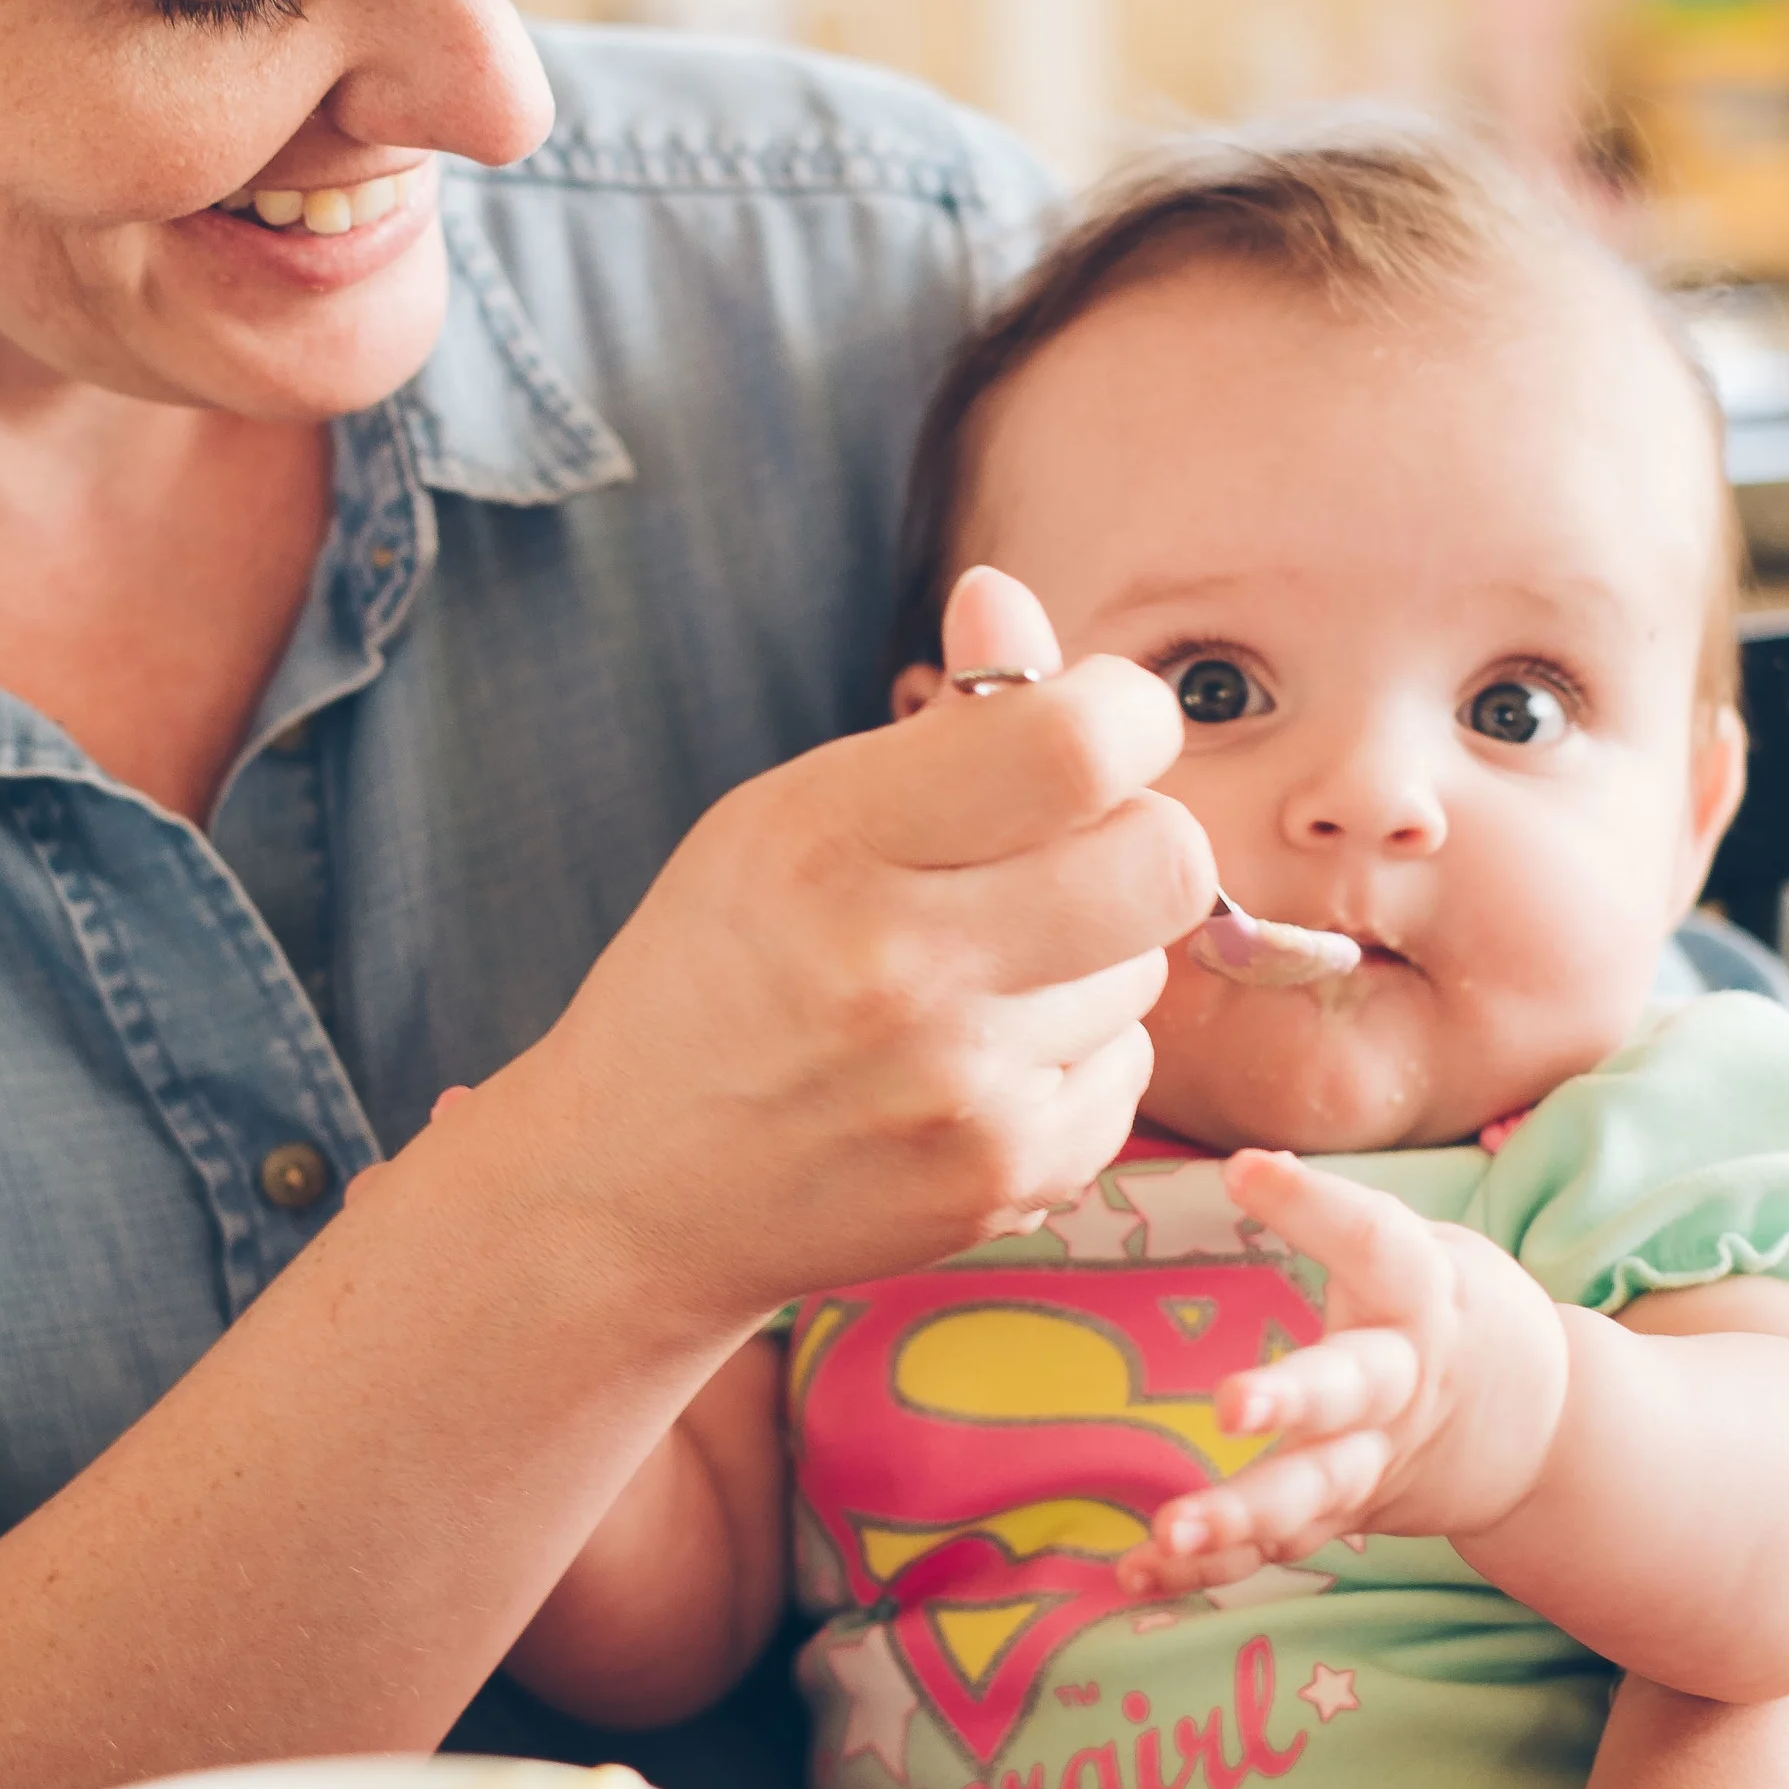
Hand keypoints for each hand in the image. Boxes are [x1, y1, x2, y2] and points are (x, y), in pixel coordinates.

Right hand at [495, 564, 1213, 1333]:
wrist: (623, 1191)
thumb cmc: (711, 977)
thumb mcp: (785, 817)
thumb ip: (933, 721)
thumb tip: (1006, 596)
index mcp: (833, 841)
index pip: (1079, 746)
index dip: (1123, 718)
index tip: (1098, 729)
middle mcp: (901, 966)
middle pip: (1165, 862)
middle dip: (1135, 839)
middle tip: (1062, 853)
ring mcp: (960, 1086)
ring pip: (1146, 971)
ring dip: (1090, 958)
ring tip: (972, 978)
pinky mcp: (1002, 1177)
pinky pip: (1127, 1074)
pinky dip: (1071, 1057)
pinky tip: (972, 1063)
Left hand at [1118, 1147, 1572, 1592]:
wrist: (1544, 1426)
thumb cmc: (1452, 1309)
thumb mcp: (1423, 1249)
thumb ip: (1339, 1220)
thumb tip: (1245, 1164)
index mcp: (1424, 1296)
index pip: (1377, 1242)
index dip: (1314, 1202)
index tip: (1244, 1168)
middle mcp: (1402, 1385)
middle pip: (1352, 1390)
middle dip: (1294, 1400)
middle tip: (1231, 1405)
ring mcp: (1376, 1461)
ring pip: (1315, 1491)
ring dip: (1243, 1515)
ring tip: (1172, 1528)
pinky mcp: (1348, 1514)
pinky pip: (1276, 1548)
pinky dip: (1209, 1569)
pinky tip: (1138, 1571)